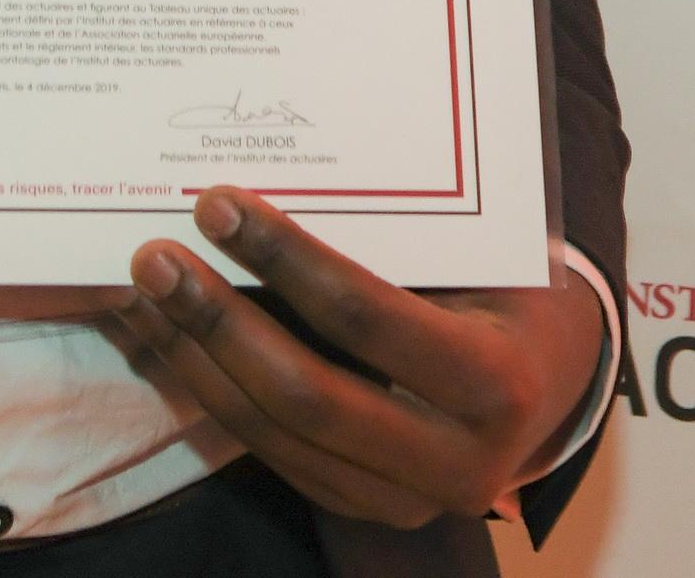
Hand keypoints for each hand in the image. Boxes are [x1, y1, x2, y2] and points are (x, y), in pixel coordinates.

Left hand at [115, 188, 604, 527]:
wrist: (551, 376)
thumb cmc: (509, 287)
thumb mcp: (476, 256)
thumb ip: (392, 239)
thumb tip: (263, 187)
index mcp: (495, 384)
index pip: (367, 320)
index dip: (285, 259)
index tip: (217, 204)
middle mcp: (457, 461)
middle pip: (307, 396)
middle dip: (219, 322)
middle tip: (155, 257)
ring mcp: (407, 499)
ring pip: (275, 435)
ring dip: (197, 360)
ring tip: (144, 293)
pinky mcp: (365, 507)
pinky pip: (273, 453)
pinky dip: (212, 392)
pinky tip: (169, 340)